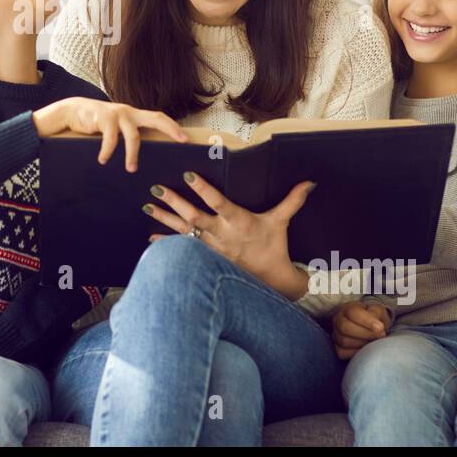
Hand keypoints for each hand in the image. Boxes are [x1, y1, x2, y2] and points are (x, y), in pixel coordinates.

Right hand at [32, 97, 187, 171]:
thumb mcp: (114, 129)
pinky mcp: (103, 117)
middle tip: (181, 141)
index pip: (159, 118)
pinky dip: (108, 151)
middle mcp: (129, 112)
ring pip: (133, 136)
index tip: (187, 139)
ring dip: (133, 155)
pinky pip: (110, 138)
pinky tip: (103, 160)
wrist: (71, 111)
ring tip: (130, 169)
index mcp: (134, 116)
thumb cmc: (96, 124)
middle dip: (171, 129)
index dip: (173, 127)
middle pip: (156, 118)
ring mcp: (117, 114)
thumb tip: (140, 157)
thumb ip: (126, 135)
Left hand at [143, 172, 315, 299]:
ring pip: (184, 231)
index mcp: (239, 221)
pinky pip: (182, 249)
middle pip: (194, 217)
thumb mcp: (280, 222)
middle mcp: (222, 234)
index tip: (187, 175)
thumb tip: (309, 182)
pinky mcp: (206, 258)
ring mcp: (211, 248)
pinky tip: (150, 238)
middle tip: (155, 188)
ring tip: (147, 206)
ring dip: (164, 219)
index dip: (203, 190)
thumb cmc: (273, 246)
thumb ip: (291, 201)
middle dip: (174, 203)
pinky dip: (166, 244)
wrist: (269, 281)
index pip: (218, 202)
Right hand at [331, 301, 390, 360]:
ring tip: (374, 342)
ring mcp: (336, 334)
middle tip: (380, 336)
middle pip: (344, 327)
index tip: (381, 327)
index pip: (352, 312)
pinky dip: (356, 353)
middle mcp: (338, 320)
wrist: (369, 327)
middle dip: (365, 333)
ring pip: (344, 341)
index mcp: (347, 308)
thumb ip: (377, 315)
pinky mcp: (337, 348)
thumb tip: (378, 328)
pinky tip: (366, 349)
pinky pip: (342, 353)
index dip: (367, 321)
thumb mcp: (377, 311)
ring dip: (362, 344)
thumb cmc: (373, 318)